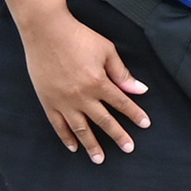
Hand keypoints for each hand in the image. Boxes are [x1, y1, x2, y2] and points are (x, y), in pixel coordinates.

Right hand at [19, 7, 150, 161]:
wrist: (46, 32)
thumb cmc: (79, 38)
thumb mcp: (107, 51)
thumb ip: (122, 73)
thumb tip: (139, 90)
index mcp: (98, 82)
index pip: (121, 103)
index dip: (135, 114)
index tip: (145, 125)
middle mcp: (81, 96)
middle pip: (103, 121)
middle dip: (118, 135)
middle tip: (128, 148)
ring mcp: (62, 101)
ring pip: (80, 128)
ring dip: (91, 144)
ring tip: (99, 158)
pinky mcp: (47, 101)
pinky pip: (58, 125)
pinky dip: (66, 137)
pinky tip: (73, 147)